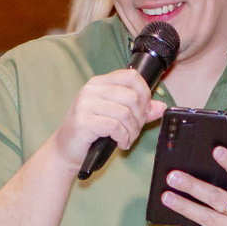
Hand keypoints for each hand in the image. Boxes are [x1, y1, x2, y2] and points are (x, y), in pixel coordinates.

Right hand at [51, 68, 165, 174]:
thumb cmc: (91, 132)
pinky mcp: (84, 120)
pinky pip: (115, 127)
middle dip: (140, 118)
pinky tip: (120, 143)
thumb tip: (161, 107)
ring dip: (132, 131)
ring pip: (125, 113)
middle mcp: (92, 89)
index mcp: (100, 82)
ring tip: (127, 139)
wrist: (65, 148)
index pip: (131, 76)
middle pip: (132, 97)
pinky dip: (123, 138)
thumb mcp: (116, 116)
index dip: (145, 93)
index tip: (145, 110)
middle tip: (135, 130)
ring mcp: (86, 104)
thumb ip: (138, 110)